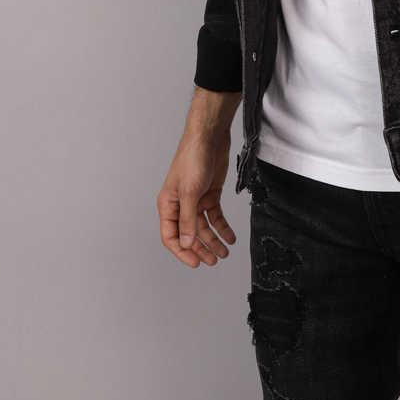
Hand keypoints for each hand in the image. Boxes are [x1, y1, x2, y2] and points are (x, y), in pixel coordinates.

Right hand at [157, 126, 237, 267]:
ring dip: (214, 240)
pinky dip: (223, 227)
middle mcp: (181, 205)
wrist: (210, 136)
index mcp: (168, 204)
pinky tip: (230, 237)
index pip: (171, 236)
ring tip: (225, 252)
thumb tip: (187, 244)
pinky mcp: (210, 194)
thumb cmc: (193, 158)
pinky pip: (215, 216)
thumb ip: (188, 220)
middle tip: (214, 261)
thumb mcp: (190, 192)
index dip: (182, 251)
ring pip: (204, 227)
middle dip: (201, 249)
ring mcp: (196, 200)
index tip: (195, 263)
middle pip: (189, 234)